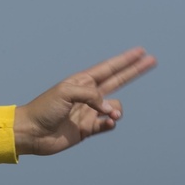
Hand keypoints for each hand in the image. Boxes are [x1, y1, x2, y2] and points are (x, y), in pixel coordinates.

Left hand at [14, 47, 155, 155]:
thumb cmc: (44, 108)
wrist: (31, 132)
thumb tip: (108, 108)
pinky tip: (107, 122)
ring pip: (114, 107)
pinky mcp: (87, 129)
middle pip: (118, 81)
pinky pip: (107, 124)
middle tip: (152, 61)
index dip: (125, 60)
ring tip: (109, 114)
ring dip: (116, 109)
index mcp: (81, 82)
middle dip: (134, 71)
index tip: (140, 52)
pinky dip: (110, 123)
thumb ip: (91, 95)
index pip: (108, 68)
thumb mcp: (66, 92)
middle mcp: (87, 96)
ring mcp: (88, 112)